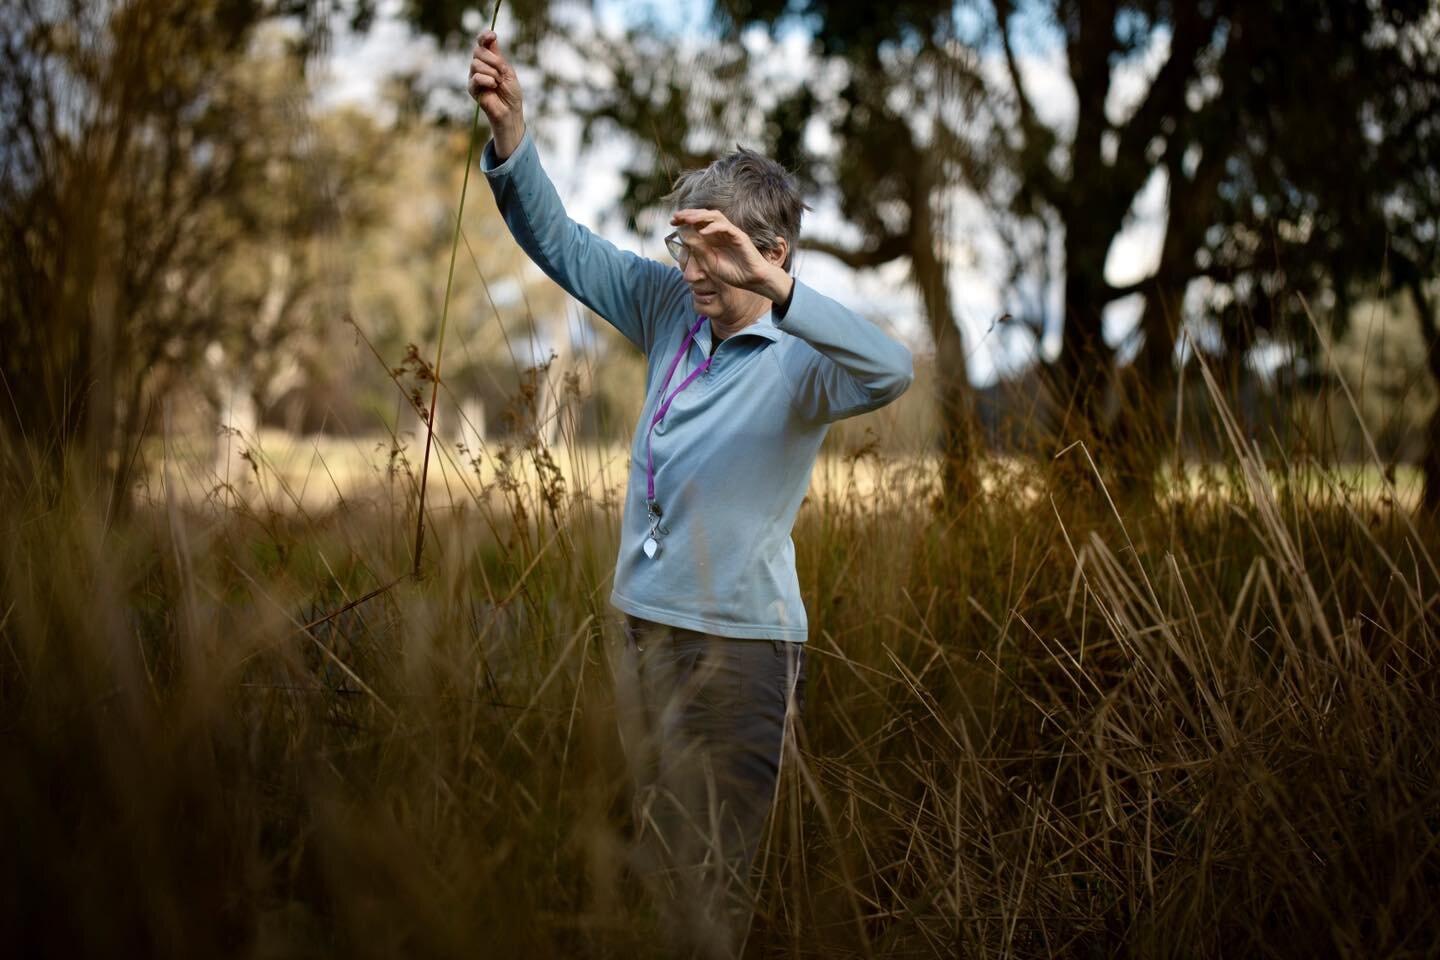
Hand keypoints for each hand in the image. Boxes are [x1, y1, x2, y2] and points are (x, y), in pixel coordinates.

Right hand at [468, 31, 524, 158]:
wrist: (510, 111)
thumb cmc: (511, 93)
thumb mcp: (508, 71)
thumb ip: (498, 56)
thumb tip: (492, 38)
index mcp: (490, 60)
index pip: (482, 42)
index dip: (484, 36)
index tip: (493, 36)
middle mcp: (480, 66)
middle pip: (478, 51)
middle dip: (492, 59)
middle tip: (502, 72)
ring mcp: (474, 76)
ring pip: (475, 63)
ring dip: (491, 72)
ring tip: (498, 82)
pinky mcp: (472, 88)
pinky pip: (476, 77)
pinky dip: (487, 80)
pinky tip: (493, 86)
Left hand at [670, 209, 791, 301]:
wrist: (752, 280)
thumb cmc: (733, 273)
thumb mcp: (710, 262)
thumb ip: (698, 249)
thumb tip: (684, 235)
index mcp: (713, 237)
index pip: (698, 222)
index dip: (685, 220)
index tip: (672, 222)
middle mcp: (721, 232)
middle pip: (705, 215)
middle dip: (689, 214)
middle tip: (676, 217)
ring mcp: (731, 232)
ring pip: (715, 216)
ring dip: (700, 216)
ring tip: (687, 220)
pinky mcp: (740, 236)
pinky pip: (726, 227)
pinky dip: (714, 228)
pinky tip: (702, 232)